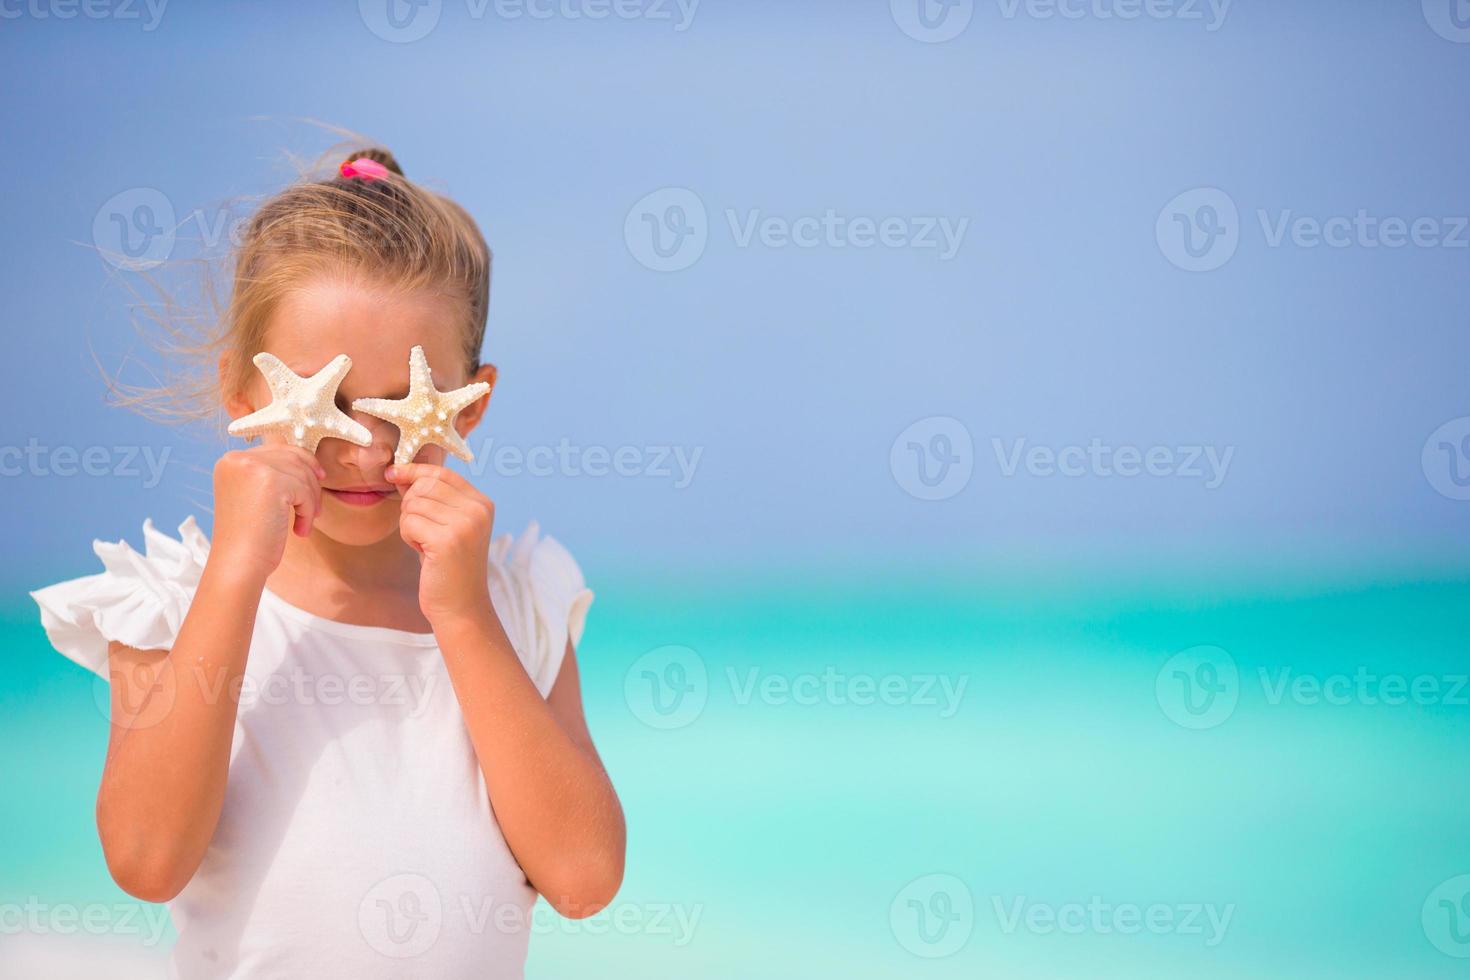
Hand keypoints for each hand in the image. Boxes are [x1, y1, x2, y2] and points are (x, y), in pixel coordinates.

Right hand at [211, 445, 323, 582]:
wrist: (238, 565)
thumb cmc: (250, 538)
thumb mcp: (255, 496)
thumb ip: (272, 474)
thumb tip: (306, 459)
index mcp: (231, 461)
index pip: (277, 449)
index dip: (302, 463)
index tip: (319, 477)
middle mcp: (237, 459)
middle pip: (292, 458)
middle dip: (310, 483)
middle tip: (316, 509)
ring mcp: (252, 467)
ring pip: (301, 473)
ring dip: (310, 501)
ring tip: (303, 524)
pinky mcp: (270, 481)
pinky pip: (304, 490)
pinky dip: (308, 511)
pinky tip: (300, 530)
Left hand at [386, 463, 495, 627]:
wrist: (461, 608)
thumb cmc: (448, 567)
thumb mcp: (446, 526)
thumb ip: (431, 498)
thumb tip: (400, 471)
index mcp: (482, 503)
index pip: (442, 472)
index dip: (414, 470)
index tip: (394, 473)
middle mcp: (478, 510)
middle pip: (424, 485)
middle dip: (411, 505)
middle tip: (420, 530)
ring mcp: (465, 524)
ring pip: (413, 504)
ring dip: (409, 524)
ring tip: (425, 544)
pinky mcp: (448, 540)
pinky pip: (409, 522)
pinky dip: (408, 537)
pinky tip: (422, 552)